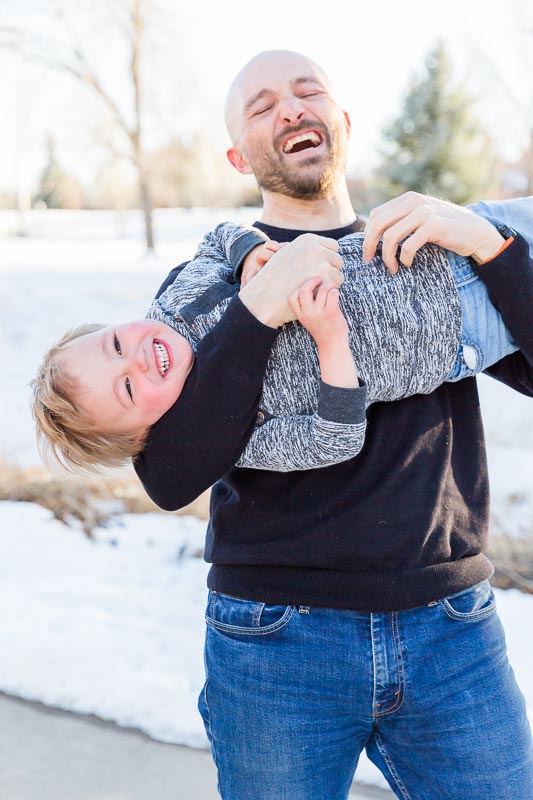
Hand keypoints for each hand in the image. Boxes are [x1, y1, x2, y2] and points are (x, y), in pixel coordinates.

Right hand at [239, 233, 343, 326]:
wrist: (266, 295)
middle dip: (331, 270)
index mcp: (308, 239)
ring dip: (330, 282)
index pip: (333, 246)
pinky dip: (328, 292)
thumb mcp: (287, 254)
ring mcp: (321, 263)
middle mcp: (316, 248)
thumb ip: (305, 250)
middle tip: (319, 281)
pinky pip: (336, 285)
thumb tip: (321, 248)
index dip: (328, 259)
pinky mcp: (324, 279)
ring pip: (338, 273)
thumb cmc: (274, 277)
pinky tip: (315, 295)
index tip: (321, 268)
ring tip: (315, 289)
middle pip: (337, 259)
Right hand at [288, 278, 347, 345]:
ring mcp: (319, 313)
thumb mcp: (309, 320)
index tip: (308, 287)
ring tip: (332, 286)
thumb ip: (308, 308)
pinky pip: (333, 293)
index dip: (298, 289)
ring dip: (329, 284)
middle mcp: (308, 313)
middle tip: (320, 280)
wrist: (333, 345)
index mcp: (301, 315)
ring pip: (322, 289)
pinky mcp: (331, 312)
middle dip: (312, 281)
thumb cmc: (323, 330)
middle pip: (304, 290)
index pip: (292, 298)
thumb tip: (316, 286)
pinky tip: (336, 293)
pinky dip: (335, 290)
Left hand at [363, 191, 504, 273]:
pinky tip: (407, 264)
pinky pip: (408, 245)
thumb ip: (402, 221)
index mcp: (408, 199)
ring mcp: (424, 212)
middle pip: (378, 224)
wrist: (475, 232)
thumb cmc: (445, 230)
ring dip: (387, 257)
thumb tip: (372, 237)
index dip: (367, 235)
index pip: (376, 215)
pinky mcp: (434, 226)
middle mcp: (414, 202)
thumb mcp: (420, 219)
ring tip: (392, 268)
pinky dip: (404, 258)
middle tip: (369, 261)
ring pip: (391, 236)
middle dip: (369, 245)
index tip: (368, 252)